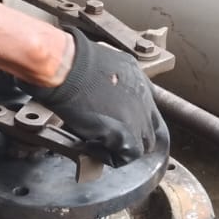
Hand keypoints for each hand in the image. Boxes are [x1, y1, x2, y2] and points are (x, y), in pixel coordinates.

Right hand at [33, 28, 166, 165]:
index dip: (136, 120)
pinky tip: (93, 146)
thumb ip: (114, 81)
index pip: (149, 109)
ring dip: (122, 147)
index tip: (122, 124)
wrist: (68, 68)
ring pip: (142, 145)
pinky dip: (111, 157)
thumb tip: (105, 93)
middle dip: (132, 137)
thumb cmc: (76, 61)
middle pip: (150, 130)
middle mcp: (145, 100)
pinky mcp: (125, 134)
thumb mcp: (107, 64)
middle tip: (110, 138)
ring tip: (100, 143)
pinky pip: (127, 156)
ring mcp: (138, 118)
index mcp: (140, 82)